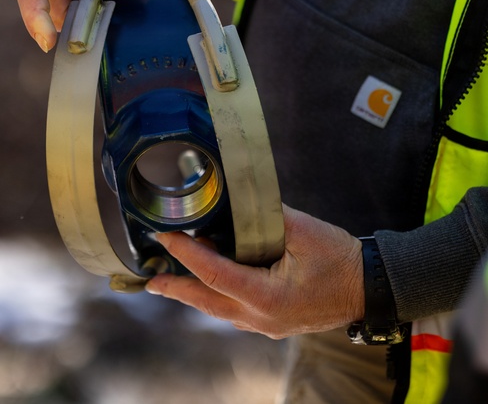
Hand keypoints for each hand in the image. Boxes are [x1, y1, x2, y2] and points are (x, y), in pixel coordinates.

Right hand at [15, 0, 137, 51]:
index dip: (35, 16)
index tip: (47, 41)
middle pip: (50, 5)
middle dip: (74, 20)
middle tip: (104, 29)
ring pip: (66, 7)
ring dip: (87, 12)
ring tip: (113, 5)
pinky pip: (76, 2)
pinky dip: (92, 6)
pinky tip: (111, 2)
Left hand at [145, 205, 363, 338]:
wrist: (375, 289)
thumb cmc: (342, 260)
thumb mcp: (304, 231)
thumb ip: (266, 217)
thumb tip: (235, 199)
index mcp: (267, 296)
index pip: (212, 273)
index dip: (185, 253)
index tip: (165, 237)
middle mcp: (261, 317)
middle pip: (207, 301)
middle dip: (176, 288)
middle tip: (150, 279)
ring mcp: (267, 325)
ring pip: (218, 310)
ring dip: (193, 293)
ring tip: (167, 282)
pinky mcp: (273, 323)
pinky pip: (234, 312)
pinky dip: (214, 298)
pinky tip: (204, 287)